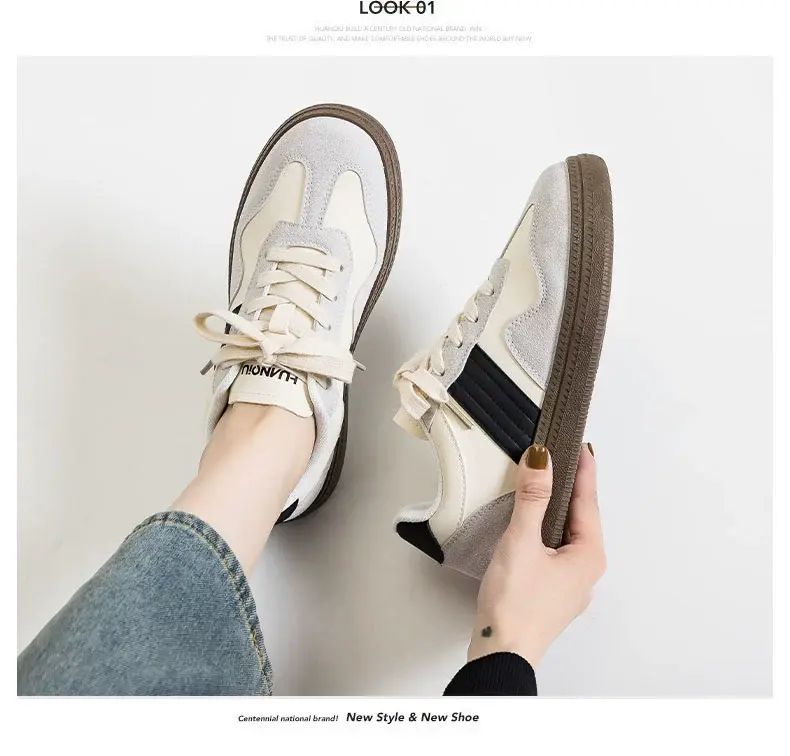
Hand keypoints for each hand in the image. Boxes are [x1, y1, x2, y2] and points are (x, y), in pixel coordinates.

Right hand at [468, 443, 605, 666]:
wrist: (501, 654)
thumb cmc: (516, 602)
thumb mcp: (523, 541)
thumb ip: (532, 498)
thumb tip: (541, 459)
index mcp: (588, 555)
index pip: (588, 501)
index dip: (584, 470)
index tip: (582, 444)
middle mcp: (586, 570)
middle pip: (581, 517)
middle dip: (572, 487)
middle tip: (564, 457)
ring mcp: (569, 585)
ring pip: (567, 535)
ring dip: (557, 509)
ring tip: (547, 485)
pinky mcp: (550, 594)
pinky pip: (554, 551)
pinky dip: (546, 530)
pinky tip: (532, 527)